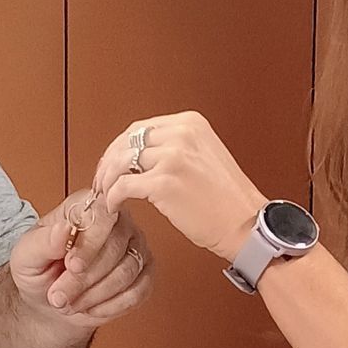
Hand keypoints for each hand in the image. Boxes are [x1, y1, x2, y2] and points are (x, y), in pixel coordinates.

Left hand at [7, 190, 154, 325]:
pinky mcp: (144, 273)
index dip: (89, 244)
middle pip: (115, 248)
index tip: (71, 266)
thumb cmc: (39, 272)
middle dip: (84, 279)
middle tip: (59, 295)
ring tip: (70, 302)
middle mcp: (117, 221)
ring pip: (126, 272)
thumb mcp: (26, 257)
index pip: (101, 215)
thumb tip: (63, 229)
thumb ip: (42, 242)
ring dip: (94, 295)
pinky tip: (91, 307)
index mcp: (87, 206)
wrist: (51, 302)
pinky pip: (138, 292)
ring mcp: (135, 247)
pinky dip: (111, 306)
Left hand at [92, 113, 265, 262]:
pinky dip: (113, 197)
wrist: (246, 224)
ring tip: (105, 195)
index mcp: (191, 123)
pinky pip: (123, 186)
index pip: (140, 128)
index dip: (119, 146)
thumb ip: (176, 148)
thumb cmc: (227, 200)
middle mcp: (181, 134)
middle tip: (101, 180)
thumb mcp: (204, 156)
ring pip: (120, 162)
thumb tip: (139, 155)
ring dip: (107, 181)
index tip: (111, 163)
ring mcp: (173, 157)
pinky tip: (114, 206)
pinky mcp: (164, 183)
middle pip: (126, 141)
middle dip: (108, 162)